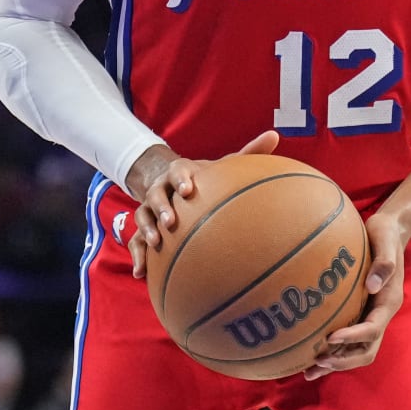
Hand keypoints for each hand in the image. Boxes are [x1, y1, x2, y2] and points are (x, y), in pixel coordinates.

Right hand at [125, 131, 279, 277]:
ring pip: (143, 216)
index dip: (181, 179)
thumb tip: (274, 136)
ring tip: (156, 243)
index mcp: (180, 172)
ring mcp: (150, 208)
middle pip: (156, 194)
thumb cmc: (204, 177)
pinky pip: (136, 242)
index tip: (188, 189)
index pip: (177, 171)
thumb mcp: (221, 165)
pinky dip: (138, 256)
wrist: (172, 184)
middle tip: (170, 221)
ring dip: (147, 229)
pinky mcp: (144, 227)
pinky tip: (141, 273)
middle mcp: (161, 188)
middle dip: (161, 207)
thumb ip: (248, 152)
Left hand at [304, 211, 410, 380]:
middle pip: (366, 350)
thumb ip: (383, 263)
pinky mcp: (359, 312)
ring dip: (335, 362)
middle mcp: (380, 313)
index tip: (331, 338)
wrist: (391, 230)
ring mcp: (370, 315)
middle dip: (343, 360)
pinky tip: (309, 355)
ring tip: (309, 371)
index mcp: (389, 301)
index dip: (353, 337)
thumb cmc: (386, 234)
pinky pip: (347, 339)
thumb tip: (372, 285)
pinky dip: (332, 350)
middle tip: (318, 361)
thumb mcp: (386, 241)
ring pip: (356, 350)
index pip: (373, 328)